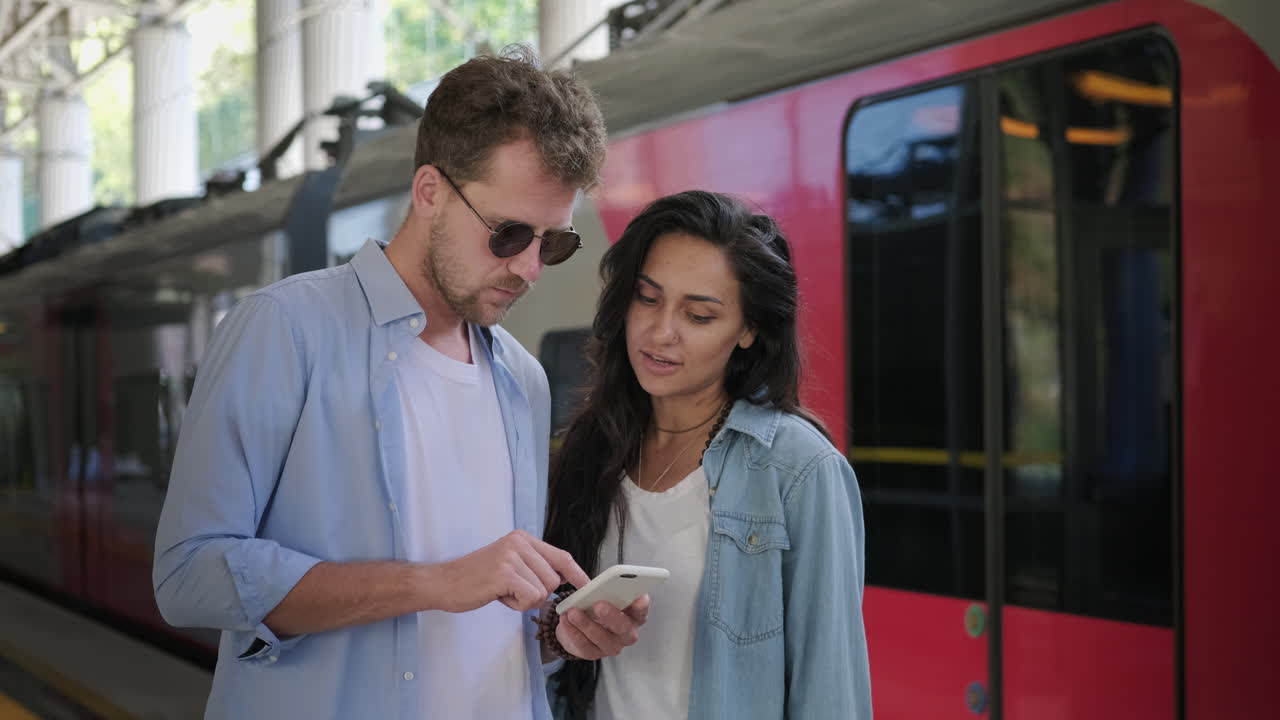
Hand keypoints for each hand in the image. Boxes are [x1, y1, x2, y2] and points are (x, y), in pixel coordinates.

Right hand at [431, 530, 589, 612]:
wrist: (443, 583)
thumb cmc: (476, 579)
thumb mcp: (508, 564)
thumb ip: (533, 568)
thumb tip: (561, 582)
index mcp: (522, 539)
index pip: (561, 556)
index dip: (576, 573)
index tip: (587, 586)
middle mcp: (519, 543)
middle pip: (554, 579)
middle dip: (537, 594)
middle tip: (511, 591)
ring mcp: (512, 557)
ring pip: (543, 591)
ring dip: (525, 601)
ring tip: (502, 592)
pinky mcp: (505, 573)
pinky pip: (531, 599)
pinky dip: (517, 606)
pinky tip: (499, 597)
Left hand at [554, 594, 649, 660]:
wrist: (576, 625)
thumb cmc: (595, 607)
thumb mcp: (601, 596)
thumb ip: (605, 592)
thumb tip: (599, 586)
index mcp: (632, 617)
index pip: (641, 613)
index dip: (642, 606)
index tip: (640, 597)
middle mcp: (626, 634)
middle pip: (623, 628)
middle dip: (611, 616)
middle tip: (599, 605)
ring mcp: (610, 646)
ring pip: (601, 638)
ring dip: (586, 624)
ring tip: (573, 612)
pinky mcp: (593, 654)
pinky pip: (583, 645)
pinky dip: (573, 632)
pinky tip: (565, 621)